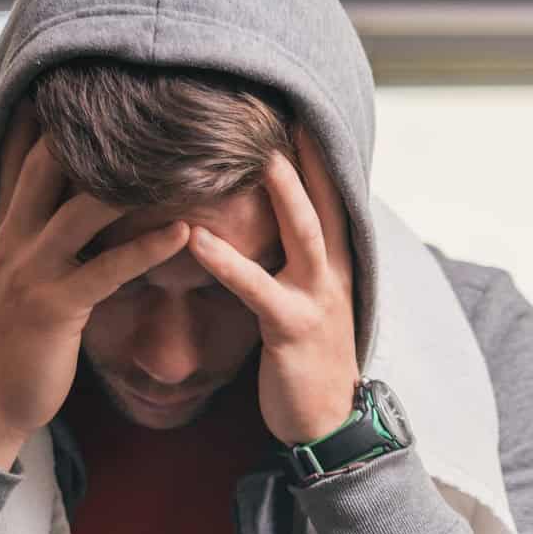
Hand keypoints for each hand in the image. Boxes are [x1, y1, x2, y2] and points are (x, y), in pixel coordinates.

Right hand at [0, 100, 192, 468]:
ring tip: (180, 159)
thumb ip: (45, 234)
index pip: (25, 157)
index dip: (53, 120)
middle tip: (148, 105)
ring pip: (82, 212)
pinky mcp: (57, 307)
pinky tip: (184, 232)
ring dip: (133, 184)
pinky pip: (108, 269)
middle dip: (95, 136)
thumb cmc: (22, 338)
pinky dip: (148, 247)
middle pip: (50, 167)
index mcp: (10, 227)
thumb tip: (77, 203)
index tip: (88, 86)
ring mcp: (34, 272)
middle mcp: (17, 239)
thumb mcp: (26, 273)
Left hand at [186, 124, 358, 445]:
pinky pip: (258, 289)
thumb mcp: (306, 304)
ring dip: (282, 192)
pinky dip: (227, 261)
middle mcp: (334, 275)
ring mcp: (317, 300)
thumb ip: (289, 265)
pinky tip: (196, 239)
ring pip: (304, 233)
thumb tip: (263, 231)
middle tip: (280, 108)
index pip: (330, 199)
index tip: (294, 114)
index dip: (315, 156)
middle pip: (324, 202)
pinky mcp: (292, 330)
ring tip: (255, 154)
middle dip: (306, 157)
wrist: (328, 424)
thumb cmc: (308, 364)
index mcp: (335, 266)